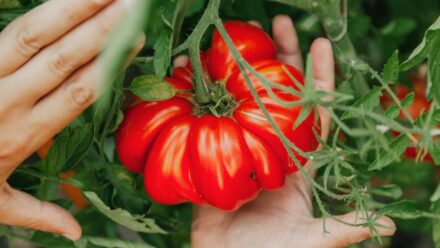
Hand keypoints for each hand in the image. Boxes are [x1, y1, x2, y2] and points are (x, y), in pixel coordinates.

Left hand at [0, 0, 143, 239]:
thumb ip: (38, 214)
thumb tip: (77, 232)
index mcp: (23, 135)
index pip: (80, 93)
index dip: (111, 66)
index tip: (137, 40)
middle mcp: (8, 100)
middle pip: (62, 57)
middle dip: (101, 27)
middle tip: (131, 3)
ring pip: (32, 35)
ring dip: (72, 9)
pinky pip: (7, 30)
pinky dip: (36, 10)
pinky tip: (60, 0)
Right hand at [189, 15, 395, 247]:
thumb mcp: (308, 240)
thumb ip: (341, 228)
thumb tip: (389, 223)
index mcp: (298, 162)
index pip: (312, 113)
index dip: (318, 80)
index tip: (320, 44)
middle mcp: (271, 146)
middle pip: (279, 95)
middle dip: (281, 58)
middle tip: (278, 24)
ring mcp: (241, 146)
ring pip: (245, 99)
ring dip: (243, 67)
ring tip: (240, 36)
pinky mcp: (214, 152)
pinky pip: (210, 118)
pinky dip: (204, 94)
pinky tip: (197, 72)